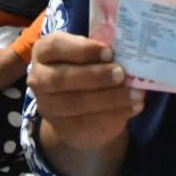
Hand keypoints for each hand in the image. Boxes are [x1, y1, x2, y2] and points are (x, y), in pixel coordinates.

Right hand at [28, 33, 142, 150]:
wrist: (80, 105)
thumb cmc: (87, 67)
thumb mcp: (91, 54)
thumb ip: (103, 52)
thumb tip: (130, 52)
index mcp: (45, 52)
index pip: (55, 46)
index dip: (82, 49)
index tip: (109, 52)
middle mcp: (39, 79)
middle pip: (61, 78)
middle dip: (95, 76)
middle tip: (121, 74)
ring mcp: (48, 106)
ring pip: (75, 104)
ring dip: (110, 99)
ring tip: (136, 94)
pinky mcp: (63, 128)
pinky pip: (87, 124)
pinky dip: (114, 115)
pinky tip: (133, 108)